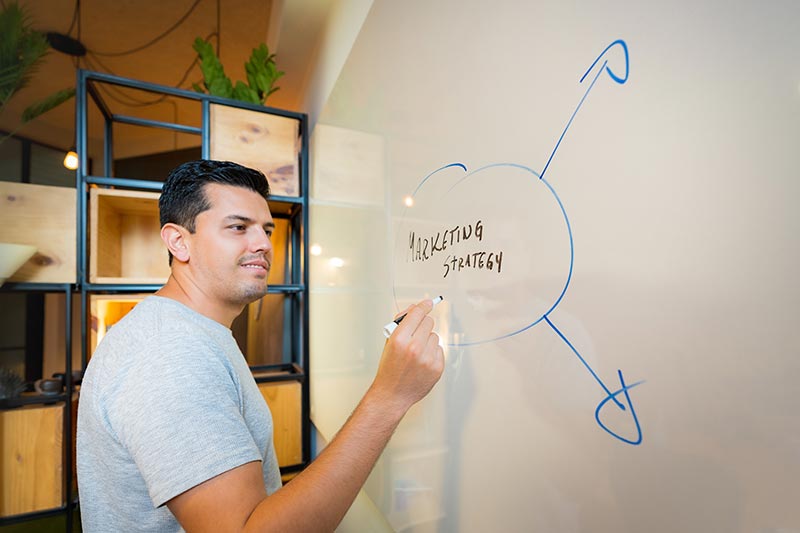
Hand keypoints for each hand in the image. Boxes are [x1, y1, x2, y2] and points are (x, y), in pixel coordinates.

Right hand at [369, 299, 444, 415]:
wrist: (393, 394)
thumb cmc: (389, 368)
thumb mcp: (389, 342)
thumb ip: (401, 322)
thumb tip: (415, 308)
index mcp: (399, 339)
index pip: (417, 314)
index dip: (423, 306)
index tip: (428, 303)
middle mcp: (414, 348)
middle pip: (428, 322)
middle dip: (422, 325)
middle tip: (416, 333)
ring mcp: (427, 358)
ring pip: (435, 336)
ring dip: (427, 340)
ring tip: (416, 352)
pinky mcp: (437, 367)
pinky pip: (439, 349)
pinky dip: (432, 352)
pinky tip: (422, 360)